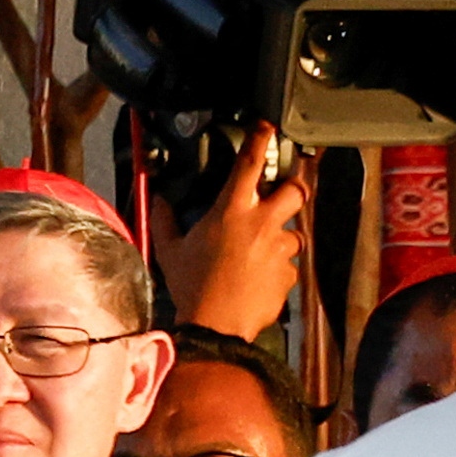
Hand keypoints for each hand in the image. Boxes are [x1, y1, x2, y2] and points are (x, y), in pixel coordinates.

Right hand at [157, 123, 309, 343]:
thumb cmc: (192, 287)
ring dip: (283, 236)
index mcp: (232, 209)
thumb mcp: (170, 250)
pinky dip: (279, 268)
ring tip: (264, 249)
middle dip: (293, 190)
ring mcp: (279, 250)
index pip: (250, 162)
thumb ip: (164, 220)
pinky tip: (261, 277)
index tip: (268, 128)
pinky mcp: (288, 276)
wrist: (216, 328)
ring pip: (295, 232)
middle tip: (282, 196)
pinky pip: (290, 266)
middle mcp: (261, 223)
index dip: (261, 139)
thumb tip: (159, 201)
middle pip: (296, 191)